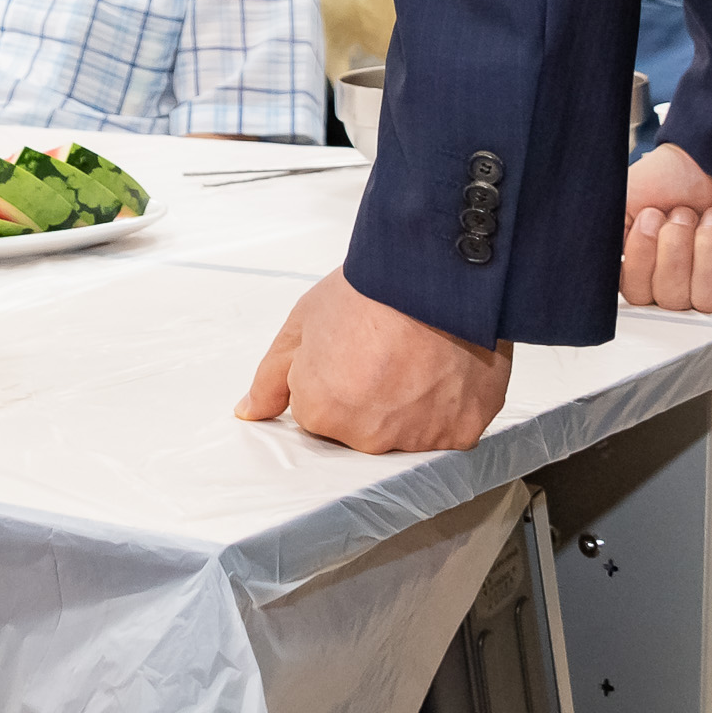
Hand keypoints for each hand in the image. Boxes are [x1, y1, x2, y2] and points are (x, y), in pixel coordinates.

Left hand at [237, 267, 513, 452]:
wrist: (435, 273)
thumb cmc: (369, 291)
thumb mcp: (303, 323)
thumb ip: (270, 377)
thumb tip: (250, 411)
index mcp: (321, 412)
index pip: (316, 414)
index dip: (329, 379)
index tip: (348, 352)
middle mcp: (368, 438)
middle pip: (359, 431)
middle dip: (366, 399)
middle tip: (383, 353)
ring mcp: (418, 439)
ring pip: (404, 434)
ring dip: (408, 405)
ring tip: (417, 359)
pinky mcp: (461, 434)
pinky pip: (448, 430)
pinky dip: (448, 406)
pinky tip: (445, 370)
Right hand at [620, 143, 711, 312]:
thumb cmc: (676, 177)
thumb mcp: (623, 206)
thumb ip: (604, 244)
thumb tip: (588, 276)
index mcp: (651, 270)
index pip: (638, 295)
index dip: (643, 260)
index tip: (652, 217)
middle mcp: (686, 284)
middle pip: (672, 300)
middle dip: (677, 250)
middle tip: (686, 213)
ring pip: (708, 300)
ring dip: (709, 250)